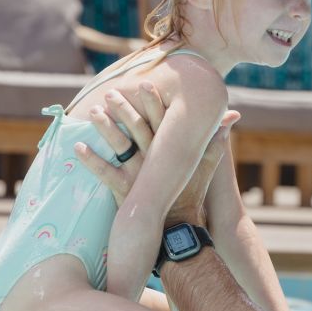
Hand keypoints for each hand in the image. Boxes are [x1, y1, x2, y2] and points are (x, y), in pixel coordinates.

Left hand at [74, 80, 239, 213]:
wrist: (179, 228)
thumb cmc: (192, 195)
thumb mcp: (208, 165)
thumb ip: (217, 139)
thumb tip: (234, 116)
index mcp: (172, 151)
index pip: (162, 120)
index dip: (153, 101)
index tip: (144, 82)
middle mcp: (155, 159)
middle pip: (137, 128)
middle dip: (124, 108)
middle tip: (111, 92)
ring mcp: (139, 175)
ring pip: (120, 145)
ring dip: (105, 127)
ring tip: (93, 111)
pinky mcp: (125, 190)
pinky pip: (105, 173)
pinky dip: (91, 160)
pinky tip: (77, 147)